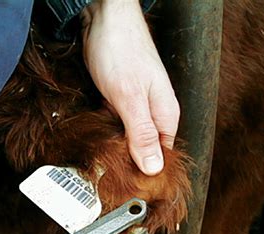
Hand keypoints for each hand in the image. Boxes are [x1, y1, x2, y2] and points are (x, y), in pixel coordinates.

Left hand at [81, 0, 179, 175]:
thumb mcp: (129, 98)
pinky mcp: (122, 97)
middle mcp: (155, 110)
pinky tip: (98, 137)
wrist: (104, 17)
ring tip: (103, 162)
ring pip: (131, 136)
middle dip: (131, 161)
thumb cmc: (119, 51)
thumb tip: (155, 167)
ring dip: (118, 147)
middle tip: (110, 177)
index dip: (148, 172)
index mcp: (165, 114)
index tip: (131, 187)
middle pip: (147, 147)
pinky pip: (119, 122)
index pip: (163, 155)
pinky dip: (109, 131)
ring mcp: (138, 103)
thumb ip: (142, 133)